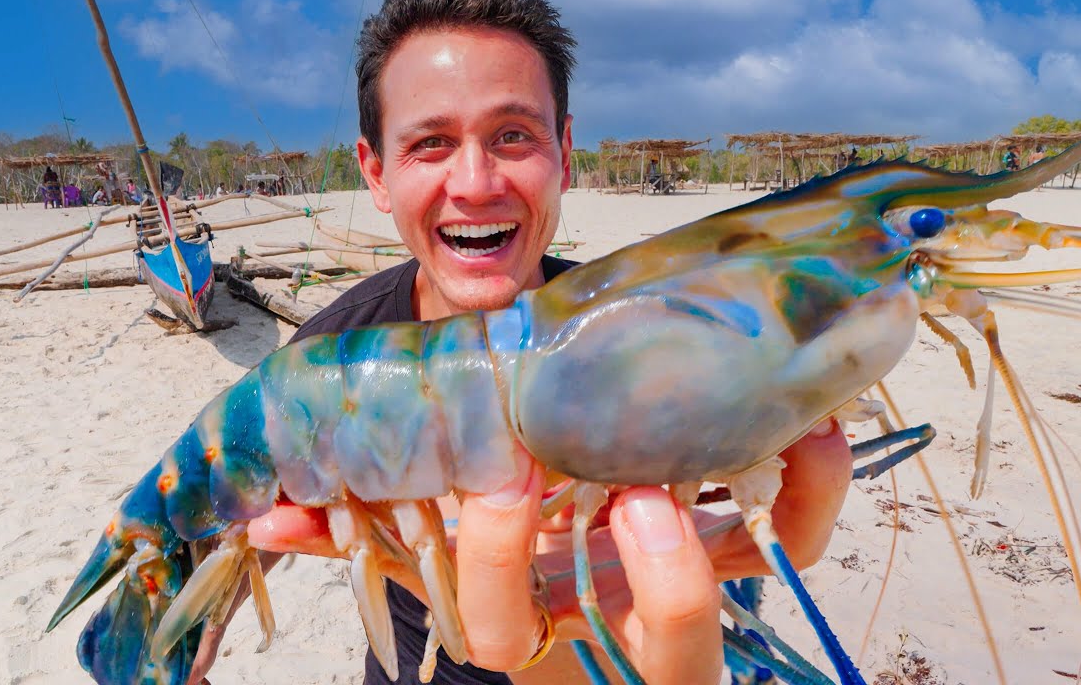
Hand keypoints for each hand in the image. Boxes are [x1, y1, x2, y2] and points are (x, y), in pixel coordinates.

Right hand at [235, 420, 850, 682]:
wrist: (601, 584)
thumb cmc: (516, 562)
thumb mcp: (442, 551)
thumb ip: (364, 534)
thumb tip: (266, 515)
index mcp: (541, 622)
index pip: (513, 628)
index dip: (503, 571)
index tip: (502, 497)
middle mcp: (625, 622)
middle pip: (667, 647)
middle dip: (663, 576)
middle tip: (638, 493)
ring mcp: (695, 592)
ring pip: (743, 597)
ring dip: (741, 525)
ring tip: (727, 454)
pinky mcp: (752, 549)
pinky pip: (801, 534)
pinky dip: (814, 487)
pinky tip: (806, 433)